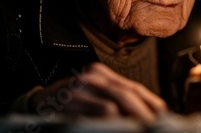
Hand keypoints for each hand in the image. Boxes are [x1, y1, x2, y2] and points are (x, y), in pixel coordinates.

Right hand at [29, 62, 167, 120]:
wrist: (36, 104)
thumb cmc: (72, 105)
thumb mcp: (95, 97)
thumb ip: (117, 101)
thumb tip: (149, 113)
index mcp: (102, 74)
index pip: (133, 87)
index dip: (151, 101)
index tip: (164, 114)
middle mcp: (92, 76)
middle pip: (127, 93)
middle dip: (144, 112)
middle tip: (155, 125)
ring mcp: (80, 87)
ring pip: (115, 103)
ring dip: (130, 118)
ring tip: (141, 127)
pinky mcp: (69, 101)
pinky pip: (98, 111)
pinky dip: (110, 120)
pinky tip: (116, 126)